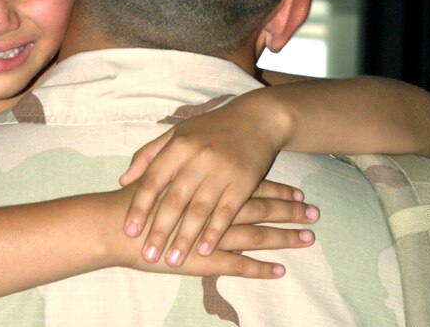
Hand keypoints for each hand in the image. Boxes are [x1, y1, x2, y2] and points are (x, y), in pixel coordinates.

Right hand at [111, 181, 318, 278]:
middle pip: (259, 207)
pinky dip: (260, 268)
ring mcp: (211, 234)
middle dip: (289, 210)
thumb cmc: (133, 199)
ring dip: (283, 237)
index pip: (249, 185)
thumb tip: (197, 158)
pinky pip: (238, 264)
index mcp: (207, 182)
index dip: (275, 189)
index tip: (298, 192)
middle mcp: (214, 205)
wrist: (114, 225)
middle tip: (315, 213)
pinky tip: (279, 270)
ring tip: (308, 239)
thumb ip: (182, 165)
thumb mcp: (158, 171)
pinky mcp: (204, 259)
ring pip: (255, 234)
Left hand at [119, 97, 290, 265]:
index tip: (129, 230)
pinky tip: (204, 251)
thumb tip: (123, 180)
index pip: (153, 179)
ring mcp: (222, 170)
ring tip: (173, 261)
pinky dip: (215, 233)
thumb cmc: (210, 129)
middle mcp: (198, 158)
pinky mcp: (244, 182)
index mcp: (178, 146)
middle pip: (174, 199)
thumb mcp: (177, 134)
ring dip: (185, 238)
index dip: (140, 206)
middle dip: (160, 230)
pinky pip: (226, 212)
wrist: (256, 120)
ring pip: (199, 210)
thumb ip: (148, 156)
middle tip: (148, 255)